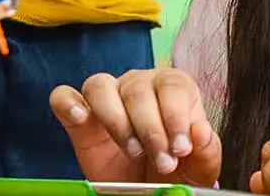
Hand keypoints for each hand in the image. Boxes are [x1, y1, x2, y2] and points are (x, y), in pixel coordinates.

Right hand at [52, 68, 221, 184]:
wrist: (150, 188)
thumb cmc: (177, 169)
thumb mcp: (199, 166)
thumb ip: (205, 149)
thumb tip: (200, 132)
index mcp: (172, 87)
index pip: (172, 87)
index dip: (176, 116)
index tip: (181, 148)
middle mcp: (138, 84)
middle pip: (137, 90)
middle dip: (151, 130)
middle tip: (162, 163)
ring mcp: (107, 97)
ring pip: (101, 87)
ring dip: (116, 121)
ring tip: (132, 151)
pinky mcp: (80, 118)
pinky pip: (64, 96)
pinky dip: (68, 103)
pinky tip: (80, 118)